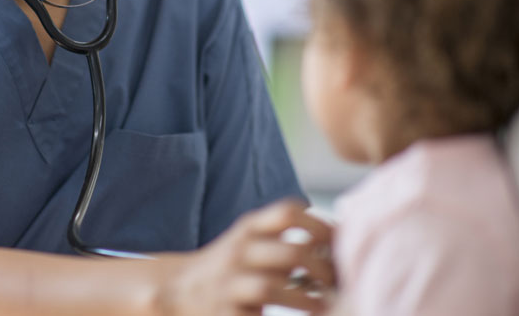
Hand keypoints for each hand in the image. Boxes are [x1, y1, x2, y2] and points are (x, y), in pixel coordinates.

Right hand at [155, 199, 334, 315]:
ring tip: (325, 308)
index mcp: (248, 228)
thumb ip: (284, 238)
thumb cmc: (232, 266)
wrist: (179, 289)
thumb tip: (340, 241)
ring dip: (305, 301)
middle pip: (288, 254)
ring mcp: (229, 285)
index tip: (339, 242)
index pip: (287, 213)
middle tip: (337, 283)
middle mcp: (238, 252)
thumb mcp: (251, 240)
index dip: (319, 225)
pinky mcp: (224, 314)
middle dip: (321, 270)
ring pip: (269, 288)